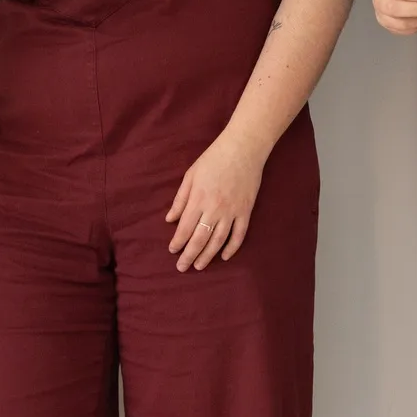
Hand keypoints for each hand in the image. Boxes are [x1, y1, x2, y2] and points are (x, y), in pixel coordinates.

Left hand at [165, 133, 265, 271]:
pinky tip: (224, 256)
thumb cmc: (213, 158)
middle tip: (182, 267)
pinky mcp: (246, 211)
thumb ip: (180, 199)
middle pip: (200, 238)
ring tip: (199, 266)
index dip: (178, 242)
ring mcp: (232, 211)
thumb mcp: (191, 175)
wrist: (243, 148)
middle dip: (189, 255)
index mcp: (198, 198)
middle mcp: (214, 208)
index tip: (172, 251)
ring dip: (207, 255)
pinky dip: (232, 248)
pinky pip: (239, 234)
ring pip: (218, 240)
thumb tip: (170, 219)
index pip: (185, 227)